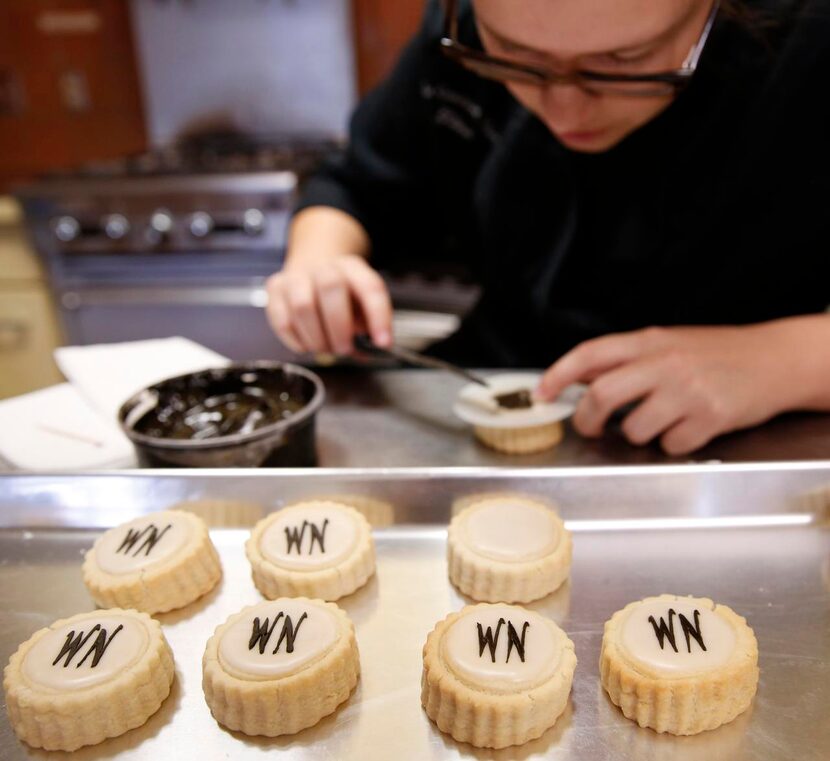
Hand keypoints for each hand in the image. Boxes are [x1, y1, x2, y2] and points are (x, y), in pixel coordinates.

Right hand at [265, 206, 392, 354]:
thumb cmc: (342, 297)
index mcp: (352, 268)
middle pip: (330, 287)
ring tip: (326, 348)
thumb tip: (377, 348)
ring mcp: (296, 277)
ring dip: (316, 338)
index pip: (370, 287)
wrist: (311, 272)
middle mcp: (323, 267)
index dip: (379, 317)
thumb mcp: (363, 305)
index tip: (383, 343)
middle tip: (344, 349)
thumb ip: (371, 325)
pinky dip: (297, 341)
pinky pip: (282, 321)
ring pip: (302, 306)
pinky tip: (308, 344)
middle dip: (339, 327)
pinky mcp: (274, 290)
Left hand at [536, 323, 806, 454]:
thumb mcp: (667, 343)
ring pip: (635, 428)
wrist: (775, 359)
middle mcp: (666, 362)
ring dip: (637, 435)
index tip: (540, 394)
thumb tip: (577, 376)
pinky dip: (672, 444)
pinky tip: (687, 428)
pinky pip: (671, 445)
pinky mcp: (711, 417)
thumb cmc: (715, 353)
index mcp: (649, 341)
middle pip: (602, 394)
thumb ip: (624, 358)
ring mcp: (688, 390)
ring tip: (658, 422)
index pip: (591, 354)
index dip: (558, 374)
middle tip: (590, 427)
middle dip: (587, 418)